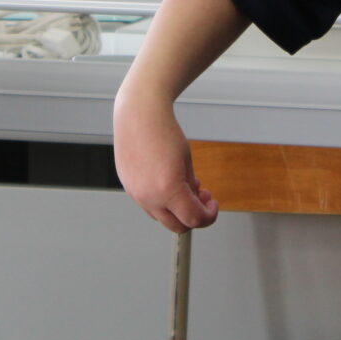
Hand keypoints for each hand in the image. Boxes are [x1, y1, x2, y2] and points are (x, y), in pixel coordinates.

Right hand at [112, 96, 218, 233]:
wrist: (138, 114)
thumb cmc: (163, 131)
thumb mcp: (187, 160)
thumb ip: (190, 186)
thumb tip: (193, 201)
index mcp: (168, 189)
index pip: (193, 219)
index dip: (208, 216)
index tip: (212, 206)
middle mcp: (149, 197)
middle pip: (176, 225)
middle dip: (193, 216)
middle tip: (202, 199)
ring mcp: (135, 194)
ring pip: (160, 216)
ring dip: (176, 209)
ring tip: (185, 186)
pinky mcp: (128, 187)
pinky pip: (147, 203)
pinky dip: (160, 200)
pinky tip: (167, 181)